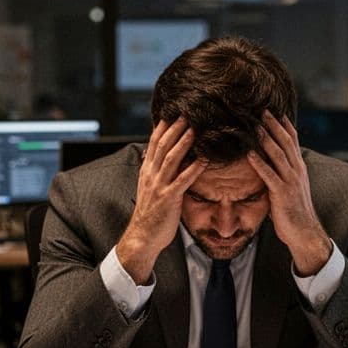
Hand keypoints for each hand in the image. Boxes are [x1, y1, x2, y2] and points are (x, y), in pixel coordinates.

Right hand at [116, 117, 204, 283]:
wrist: (142, 237)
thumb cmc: (150, 213)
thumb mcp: (149, 187)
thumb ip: (156, 171)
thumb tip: (159, 155)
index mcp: (147, 170)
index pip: (154, 142)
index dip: (164, 125)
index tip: (174, 110)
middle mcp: (151, 175)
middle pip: (163, 145)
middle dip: (175, 127)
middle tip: (188, 111)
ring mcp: (159, 186)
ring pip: (171, 158)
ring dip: (184, 142)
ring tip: (196, 128)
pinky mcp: (169, 199)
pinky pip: (182, 180)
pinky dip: (194, 168)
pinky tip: (204, 159)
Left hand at [245, 111, 331, 275]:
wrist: (305, 231)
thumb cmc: (294, 211)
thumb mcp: (291, 187)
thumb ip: (282, 172)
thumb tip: (270, 162)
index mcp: (299, 167)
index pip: (292, 139)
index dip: (283, 123)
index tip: (273, 109)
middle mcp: (297, 170)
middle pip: (285, 140)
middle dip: (273, 124)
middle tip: (261, 108)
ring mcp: (291, 180)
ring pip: (277, 153)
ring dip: (265, 137)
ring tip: (253, 124)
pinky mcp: (282, 193)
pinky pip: (269, 174)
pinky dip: (259, 162)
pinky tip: (249, 153)